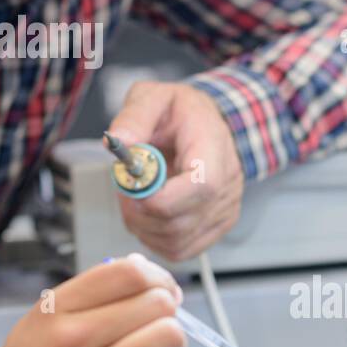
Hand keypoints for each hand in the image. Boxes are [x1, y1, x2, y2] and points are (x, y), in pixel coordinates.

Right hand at [0, 254, 187, 346]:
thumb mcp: (38, 325)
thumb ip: (85, 297)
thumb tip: (139, 271)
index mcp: (54, 312)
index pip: (127, 273)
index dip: (156, 277)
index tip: (161, 288)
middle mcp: (73, 340)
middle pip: (155, 302)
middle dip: (165, 312)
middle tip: (156, 325)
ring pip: (169, 338)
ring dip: (171, 344)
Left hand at [106, 80, 244, 261]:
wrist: (201, 122)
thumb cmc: (177, 111)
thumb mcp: (151, 97)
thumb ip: (134, 116)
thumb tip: (118, 141)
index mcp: (214, 145)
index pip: (203, 185)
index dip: (162, 198)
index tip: (133, 188)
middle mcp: (228, 181)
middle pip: (183, 221)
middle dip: (140, 211)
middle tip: (125, 186)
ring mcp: (225, 208)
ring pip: (177, 241)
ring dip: (142, 225)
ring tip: (135, 196)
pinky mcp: (216, 226)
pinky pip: (180, 249)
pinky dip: (154, 238)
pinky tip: (147, 213)